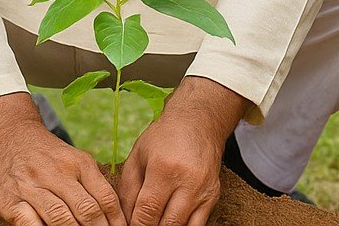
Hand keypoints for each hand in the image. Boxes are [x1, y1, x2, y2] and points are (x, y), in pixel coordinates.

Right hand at [0, 95, 123, 225]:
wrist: (9, 137)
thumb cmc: (48, 156)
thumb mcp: (75, 160)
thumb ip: (92, 185)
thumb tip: (113, 217)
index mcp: (79, 163)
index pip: (106, 198)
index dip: (116, 221)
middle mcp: (57, 173)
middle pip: (86, 210)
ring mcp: (32, 187)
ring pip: (61, 218)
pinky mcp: (10, 201)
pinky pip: (30, 224)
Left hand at [118, 78, 244, 225]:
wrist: (198, 122)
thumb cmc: (163, 137)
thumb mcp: (137, 156)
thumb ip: (128, 190)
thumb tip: (125, 218)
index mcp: (164, 169)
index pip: (147, 212)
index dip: (134, 225)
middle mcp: (188, 182)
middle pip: (166, 225)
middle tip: (140, 223)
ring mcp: (204, 191)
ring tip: (154, 220)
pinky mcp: (214, 196)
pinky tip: (170, 221)